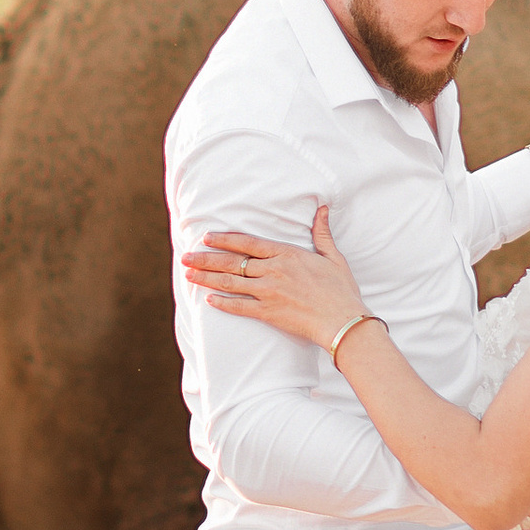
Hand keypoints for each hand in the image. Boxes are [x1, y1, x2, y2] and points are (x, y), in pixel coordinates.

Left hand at [185, 205, 364, 351]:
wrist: (343, 321)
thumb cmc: (341, 290)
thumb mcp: (333, 257)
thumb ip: (322, 233)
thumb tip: (322, 208)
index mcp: (287, 254)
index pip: (248, 243)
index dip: (225, 239)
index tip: (207, 237)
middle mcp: (273, 271)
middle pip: (233, 262)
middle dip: (206, 259)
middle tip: (186, 256)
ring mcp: (269, 292)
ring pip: (231, 282)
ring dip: (207, 278)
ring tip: (189, 274)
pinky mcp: (268, 313)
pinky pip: (239, 307)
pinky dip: (222, 303)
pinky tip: (208, 299)